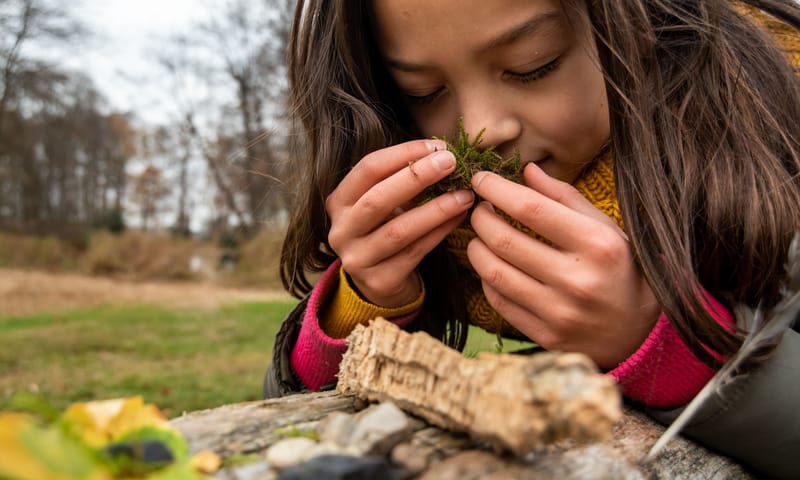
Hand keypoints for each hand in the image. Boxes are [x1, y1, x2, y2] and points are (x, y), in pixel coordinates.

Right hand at [326, 140, 473, 307]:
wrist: (380, 283)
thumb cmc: (385, 230)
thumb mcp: (384, 204)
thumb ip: (402, 180)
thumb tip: (441, 153)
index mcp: (339, 202)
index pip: (367, 169)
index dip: (402, 154)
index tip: (436, 146)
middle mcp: (341, 230)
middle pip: (378, 199)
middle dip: (417, 177)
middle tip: (450, 162)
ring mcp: (358, 259)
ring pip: (399, 230)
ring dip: (436, 209)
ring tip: (464, 195)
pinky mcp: (379, 281)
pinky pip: (415, 252)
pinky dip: (439, 233)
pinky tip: (459, 218)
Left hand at [467, 162, 659, 367]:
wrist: (637, 333)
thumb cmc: (619, 268)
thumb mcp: (604, 227)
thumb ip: (564, 197)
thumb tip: (526, 170)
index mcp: (596, 245)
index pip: (531, 209)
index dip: (497, 190)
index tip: (481, 179)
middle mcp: (577, 279)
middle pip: (505, 240)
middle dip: (481, 218)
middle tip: (479, 209)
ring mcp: (560, 312)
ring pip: (494, 272)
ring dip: (477, 248)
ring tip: (480, 236)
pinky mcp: (546, 335)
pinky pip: (499, 300)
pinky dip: (487, 278)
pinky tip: (492, 265)